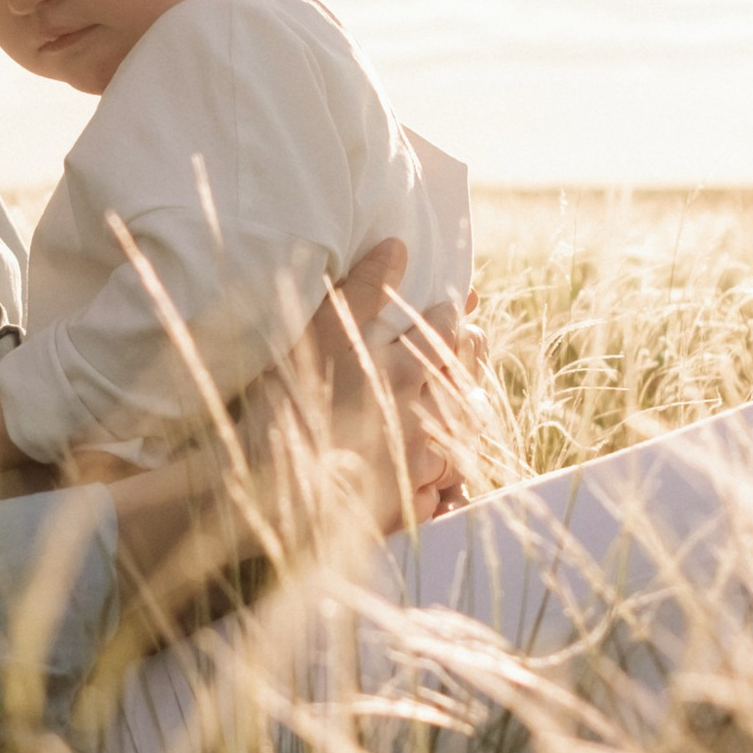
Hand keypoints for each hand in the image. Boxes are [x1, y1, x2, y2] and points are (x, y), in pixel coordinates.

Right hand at [236, 240, 470, 538]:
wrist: (279, 495)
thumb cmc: (291, 409)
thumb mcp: (319, 336)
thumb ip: (362, 291)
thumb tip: (398, 246)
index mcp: (405, 370)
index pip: (443, 332)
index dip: (453, 314)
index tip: (459, 303)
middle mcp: (424, 415)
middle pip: (463, 379)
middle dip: (470, 354)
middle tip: (474, 339)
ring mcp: (421, 464)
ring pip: (462, 432)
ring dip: (465, 410)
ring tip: (464, 398)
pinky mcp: (409, 505)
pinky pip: (443, 487)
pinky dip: (446, 472)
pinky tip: (437, 466)